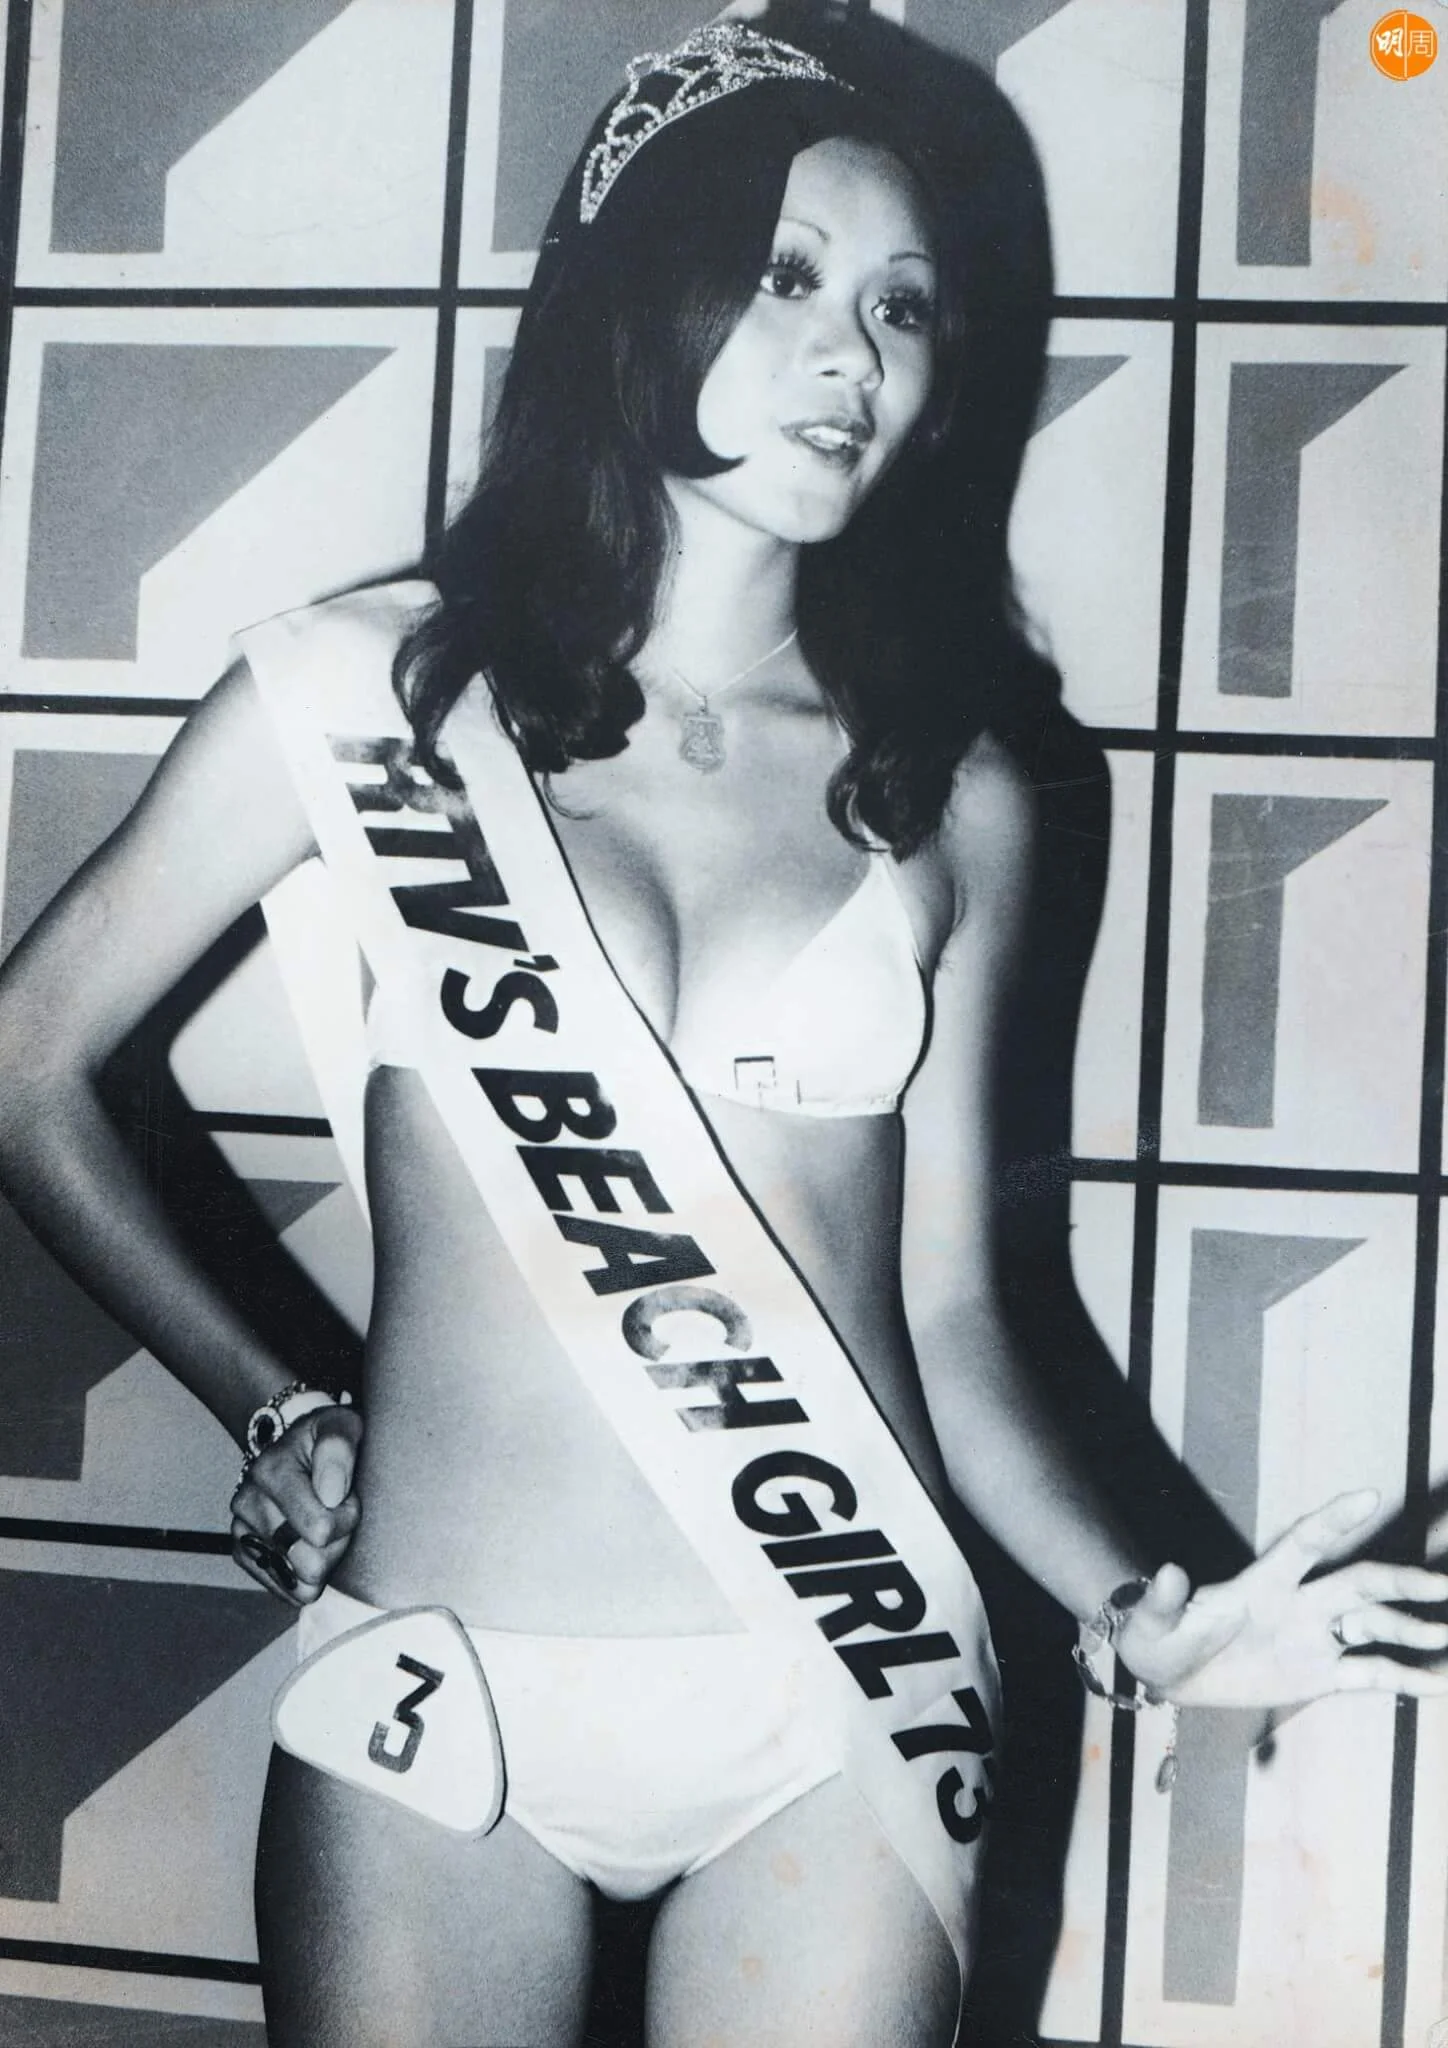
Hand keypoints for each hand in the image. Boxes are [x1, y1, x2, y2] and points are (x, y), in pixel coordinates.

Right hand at [230, 1403, 362, 1605]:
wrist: (294, 1449)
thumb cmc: (324, 1441)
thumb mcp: (342, 1426)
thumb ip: (339, 1449)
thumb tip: (331, 1493)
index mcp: (271, 1471)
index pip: (321, 1530)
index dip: (348, 1517)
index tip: (347, 1496)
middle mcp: (247, 1502)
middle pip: (310, 1563)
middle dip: (336, 1543)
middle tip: (336, 1514)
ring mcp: (241, 1530)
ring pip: (299, 1581)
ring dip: (323, 1558)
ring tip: (322, 1527)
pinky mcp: (242, 1552)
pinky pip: (284, 1589)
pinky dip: (305, 1575)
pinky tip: (309, 1547)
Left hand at [1113, 1491, 1447, 1708]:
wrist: (1170, 1675)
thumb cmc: (1158, 1637)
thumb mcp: (1151, 1622)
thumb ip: (1165, 1599)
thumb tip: (1171, 1572)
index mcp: (1261, 1584)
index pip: (1304, 1543)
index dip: (1334, 1520)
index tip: (1369, 1494)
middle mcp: (1298, 1604)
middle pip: (1357, 1585)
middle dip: (1399, 1582)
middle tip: (1441, 1586)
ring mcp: (1313, 1638)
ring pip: (1373, 1626)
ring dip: (1410, 1629)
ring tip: (1445, 1635)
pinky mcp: (1319, 1675)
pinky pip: (1369, 1675)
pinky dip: (1403, 1677)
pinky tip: (1436, 1682)